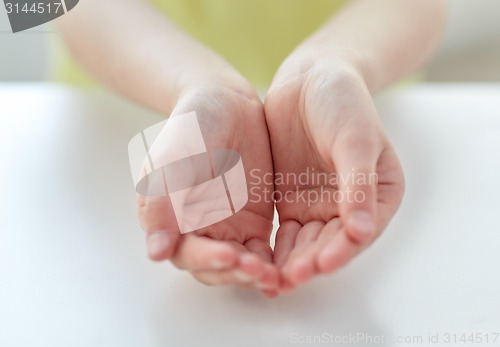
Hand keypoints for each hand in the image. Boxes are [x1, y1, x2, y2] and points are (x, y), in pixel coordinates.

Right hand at [137, 79, 279, 295]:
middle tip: (258, 271)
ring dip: (255, 274)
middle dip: (235, 274)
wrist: (226, 106)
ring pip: (239, 266)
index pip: (186, 253)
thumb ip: (163, 202)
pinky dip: (273, 264)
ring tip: (275, 276)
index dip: (206, 259)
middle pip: (214, 268)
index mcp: (170, 220)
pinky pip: (263, 253)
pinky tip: (286, 269)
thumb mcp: (173, 158)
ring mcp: (227, 230)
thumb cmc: (193, 127)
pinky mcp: (254, 226)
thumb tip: (156, 252)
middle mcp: (197, 231)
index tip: (228, 255)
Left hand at [265, 59, 404, 291]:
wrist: (310, 78)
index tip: (321, 265)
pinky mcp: (292, 201)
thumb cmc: (343, 102)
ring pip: (306, 243)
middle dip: (312, 263)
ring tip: (273, 281)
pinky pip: (284, 232)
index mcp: (379, 194)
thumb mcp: (355, 140)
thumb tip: (361, 230)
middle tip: (291, 279)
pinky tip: (260, 264)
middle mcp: (350, 207)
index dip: (341, 251)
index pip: (360, 232)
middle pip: (331, 244)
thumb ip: (357, 184)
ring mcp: (319, 205)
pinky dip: (275, 249)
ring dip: (292, 263)